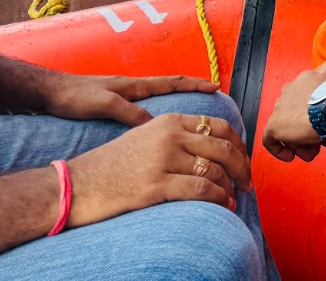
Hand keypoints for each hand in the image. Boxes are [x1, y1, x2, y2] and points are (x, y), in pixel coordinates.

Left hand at [44, 73, 218, 126]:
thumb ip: (129, 112)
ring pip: (159, 103)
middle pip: (171, 91)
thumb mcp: (104, 104)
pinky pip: (144, 113)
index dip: (196, 85)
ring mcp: (125, 99)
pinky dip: (157, 119)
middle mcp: (134, 91)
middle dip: (193, 95)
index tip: (216, 87)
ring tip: (191, 121)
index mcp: (135, 86)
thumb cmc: (75, 97)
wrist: (49, 95)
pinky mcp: (114, 109)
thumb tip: (156, 124)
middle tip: (213, 106)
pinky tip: (157, 132)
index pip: (173, 83)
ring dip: (176, 108)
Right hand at [68, 112, 250, 228]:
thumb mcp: (146, 136)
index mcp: (170, 121)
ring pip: (215, 170)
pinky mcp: (155, 185)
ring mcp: (163, 159)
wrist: (77, 184)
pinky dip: (218, 198)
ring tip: (234, 198)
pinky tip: (224, 205)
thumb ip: (176, 136)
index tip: (244, 159)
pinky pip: (201, 190)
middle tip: (248, 183)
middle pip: (224, 147)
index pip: (220, 126)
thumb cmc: (112, 164)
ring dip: (230, 186)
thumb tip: (211, 148)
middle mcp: (170, 135)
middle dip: (242, 167)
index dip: (239, 144)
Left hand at [262, 70, 325, 162]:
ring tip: (311, 153)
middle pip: (295, 116)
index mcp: (304, 79)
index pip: (305, 101)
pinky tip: (290, 156)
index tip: (322, 128)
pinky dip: (279, 150)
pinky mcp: (274, 124)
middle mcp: (289, 90)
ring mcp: (280, 107)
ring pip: (286, 129)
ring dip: (299, 143)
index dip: (313, 118)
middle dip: (306, 133)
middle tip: (318, 145)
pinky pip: (270, 140)